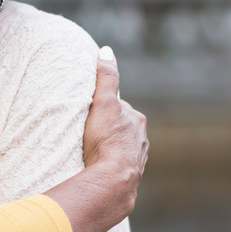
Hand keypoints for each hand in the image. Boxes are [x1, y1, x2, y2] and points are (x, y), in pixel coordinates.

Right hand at [82, 46, 147, 212]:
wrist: (113, 180)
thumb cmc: (106, 139)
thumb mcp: (103, 103)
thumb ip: (106, 77)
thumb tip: (106, 51)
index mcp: (137, 121)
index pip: (120, 108)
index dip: (104, 108)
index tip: (90, 112)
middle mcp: (142, 140)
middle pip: (122, 128)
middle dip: (109, 128)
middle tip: (88, 132)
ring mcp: (138, 160)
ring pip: (123, 148)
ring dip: (111, 148)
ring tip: (93, 152)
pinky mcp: (131, 177)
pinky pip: (120, 167)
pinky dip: (112, 166)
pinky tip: (101, 169)